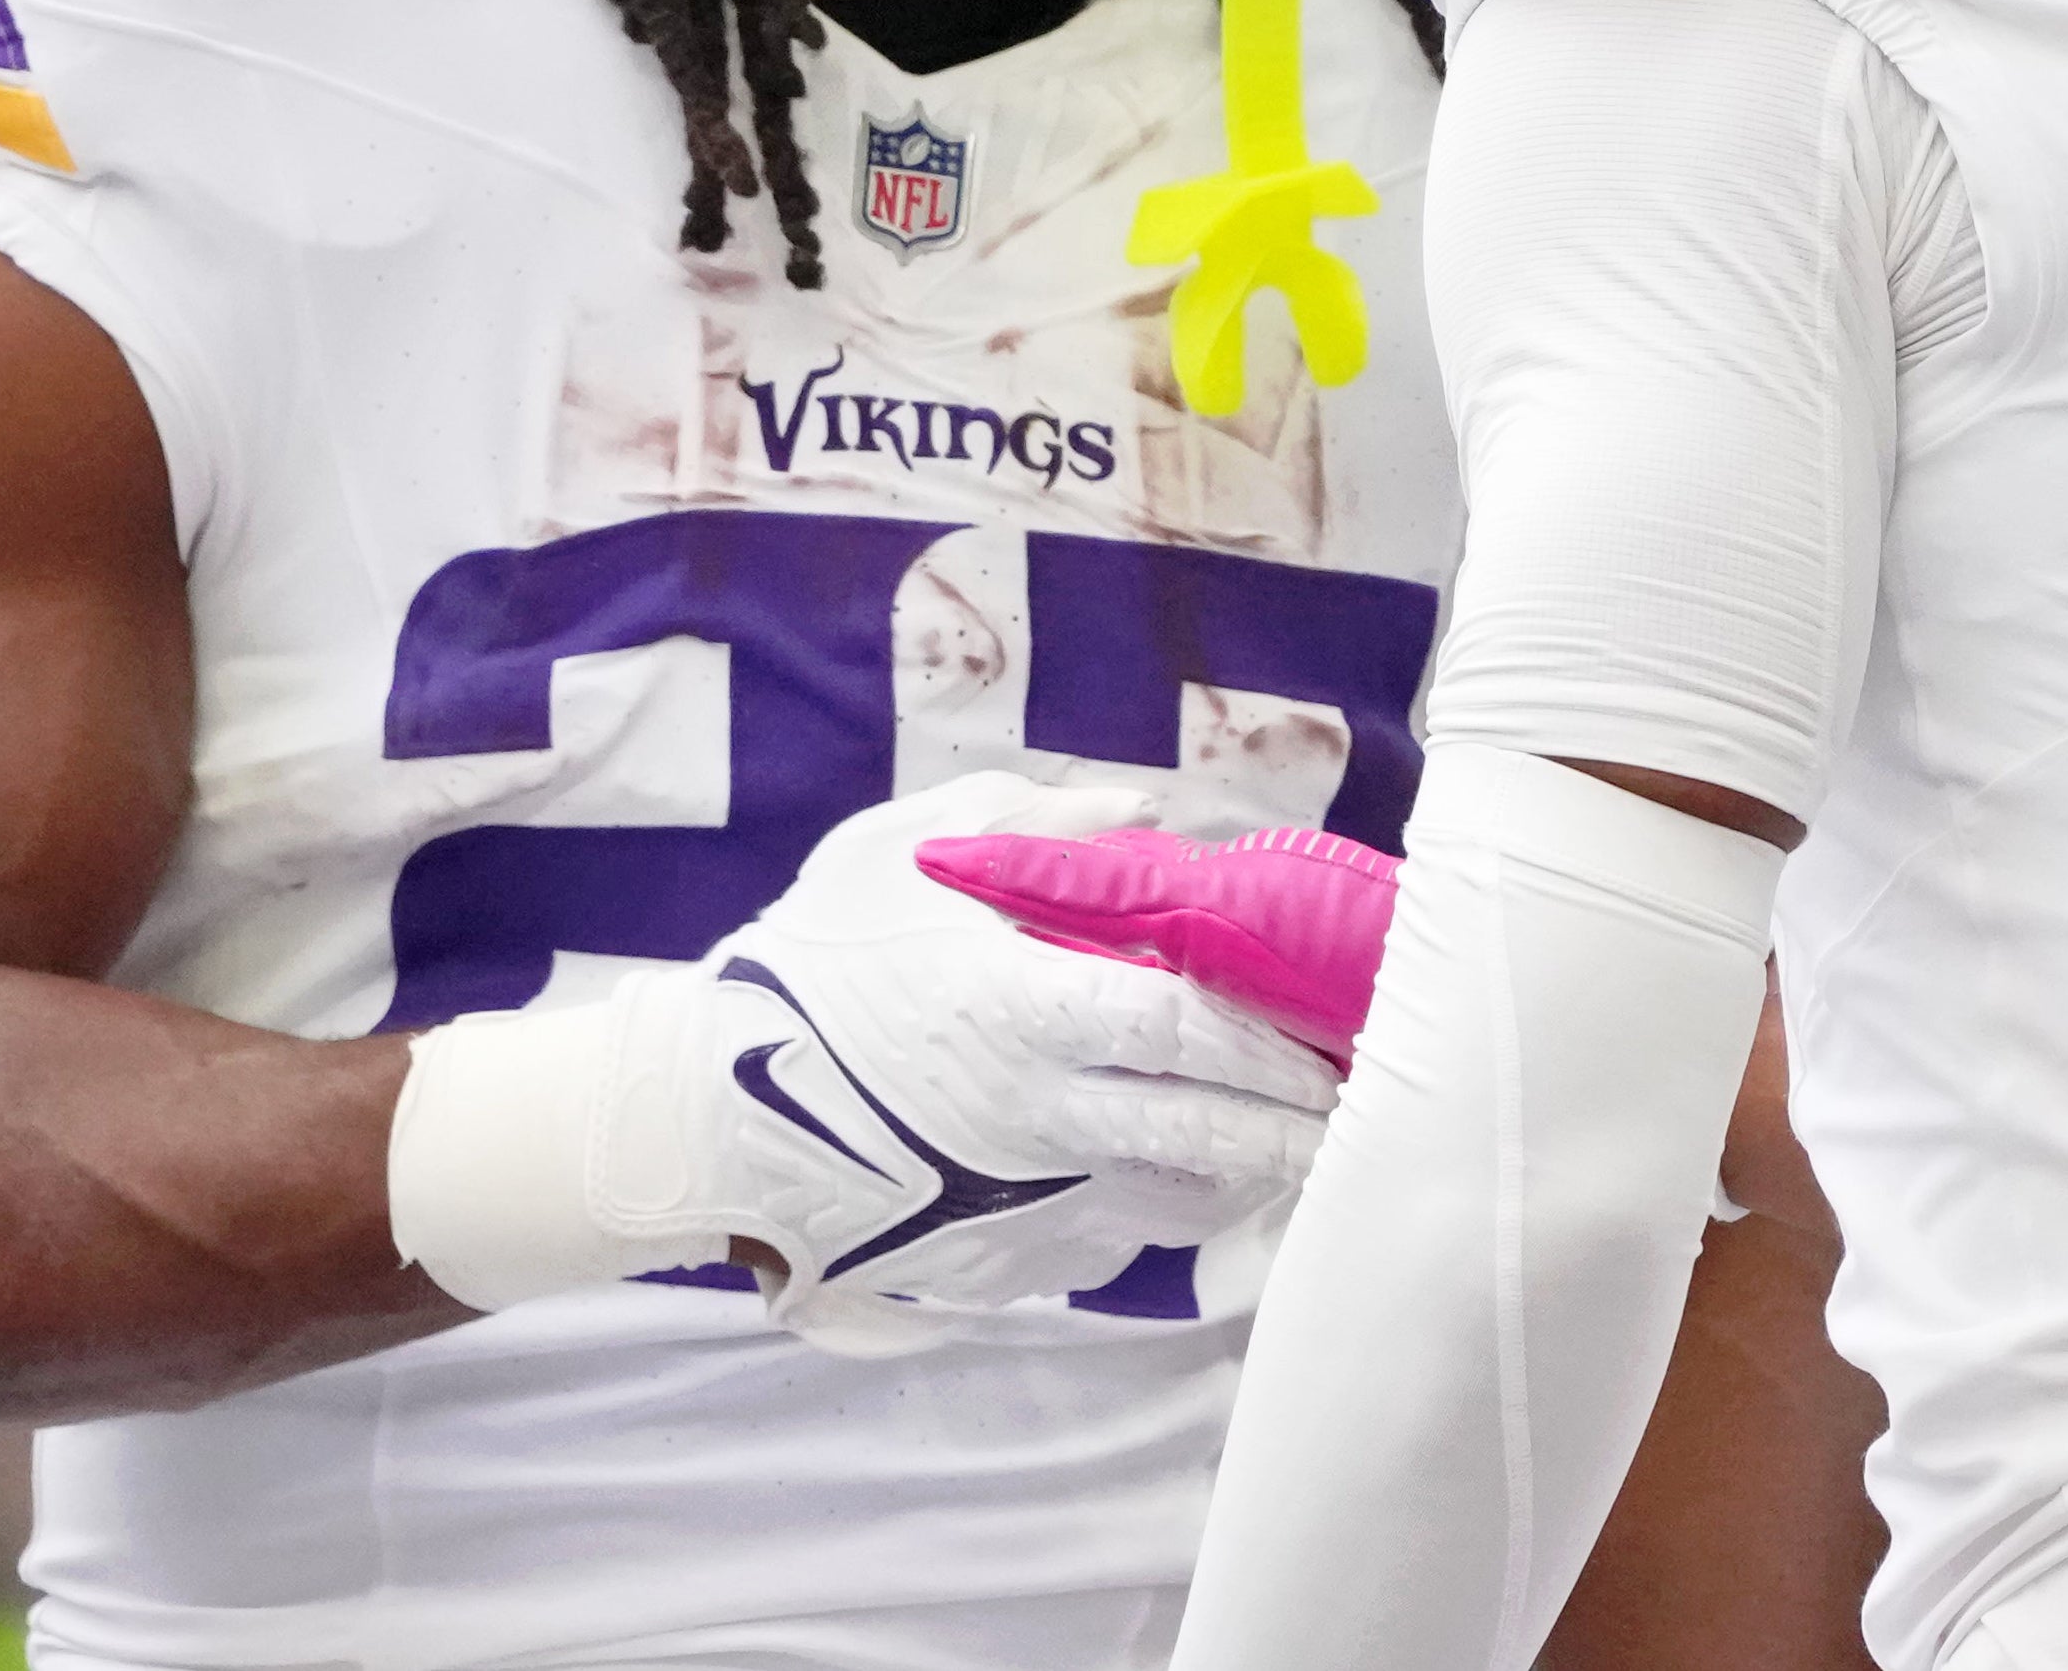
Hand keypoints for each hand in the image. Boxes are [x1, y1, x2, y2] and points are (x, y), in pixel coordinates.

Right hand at [388, 774, 1342, 1355]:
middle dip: (1296, 1124)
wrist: (710, 1109)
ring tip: (1293, 1142)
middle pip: (1207, 1132)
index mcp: (1017, 1008)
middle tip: (1356, 1100)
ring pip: (1177, 1200)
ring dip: (1245, 1174)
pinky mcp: (1004, 1259)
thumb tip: (1147, 809)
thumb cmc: (815, 961)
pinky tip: (1183, 1177)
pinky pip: (1112, 1239)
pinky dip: (1158, 1209)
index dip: (1270, 1033)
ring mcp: (1021, 1200)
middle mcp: (1034, 1116)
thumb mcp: (905, 853)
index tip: (1330, 1024)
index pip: (1183, 1025)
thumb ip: (1036, 823)